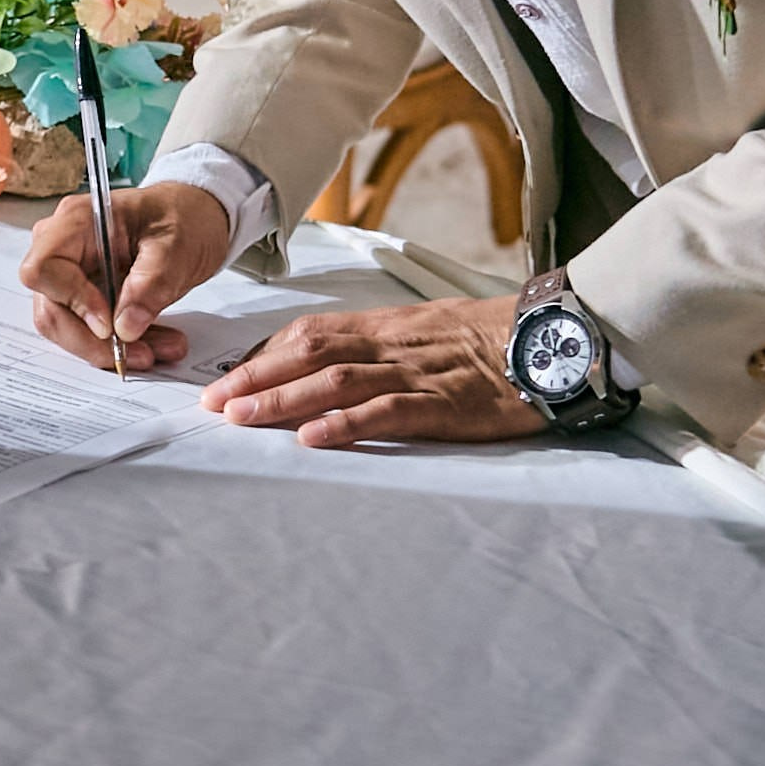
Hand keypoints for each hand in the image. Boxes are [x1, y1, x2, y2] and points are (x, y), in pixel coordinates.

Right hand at [22, 180, 231, 370]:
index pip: (43, 269)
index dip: (72, 301)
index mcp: (77, 221)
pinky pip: (88, 330)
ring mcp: (72, 272)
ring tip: (158, 351)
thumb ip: (151, 284)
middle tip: (140, 354)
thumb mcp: (177, 247)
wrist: (195, 217)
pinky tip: (154, 345)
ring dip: (109, 349)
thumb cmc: (183, 217)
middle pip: (51, 307)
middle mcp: (63, 246)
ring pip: (68, 326)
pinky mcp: (85, 295)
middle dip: (94, 341)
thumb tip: (125, 327)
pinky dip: (120, 344)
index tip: (109, 323)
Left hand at [200, 294, 543, 448]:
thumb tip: (329, 364)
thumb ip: (381, 345)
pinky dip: (346, 424)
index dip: (263, 357)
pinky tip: (314, 438)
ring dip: (283, 400)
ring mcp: (416, 375)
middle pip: (309, 354)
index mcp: (385, 327)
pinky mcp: (443, 406)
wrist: (552, 336)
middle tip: (212, 404)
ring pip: (336, 380)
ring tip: (242, 419)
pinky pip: (388, 411)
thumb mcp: (426, 331)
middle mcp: (391, 346)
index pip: (310, 334)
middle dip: (256, 379)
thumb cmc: (490, 338)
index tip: (225, 379)